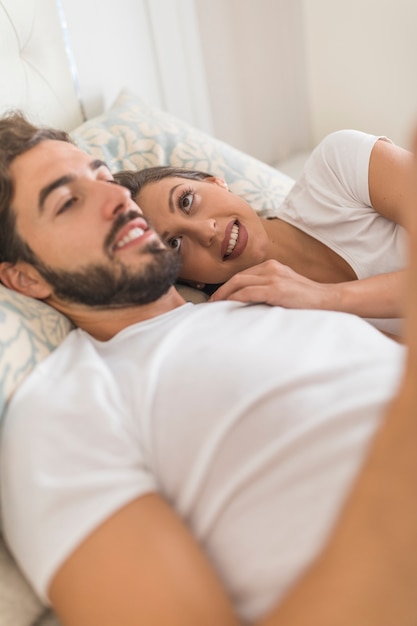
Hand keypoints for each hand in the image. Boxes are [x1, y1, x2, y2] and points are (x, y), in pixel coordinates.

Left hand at [209, 259, 334, 308]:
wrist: (328, 300)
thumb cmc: (307, 299)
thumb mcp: (286, 287)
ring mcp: (274, 277)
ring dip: (223, 295)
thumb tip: (250, 300)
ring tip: (214, 306)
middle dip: (221, 290)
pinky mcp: (276, 289)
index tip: (219, 297)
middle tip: (211, 303)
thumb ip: (269, 288)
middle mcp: (271, 268)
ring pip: (239, 283)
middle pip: (237, 277)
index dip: (228, 286)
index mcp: (273, 266)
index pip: (244, 275)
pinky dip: (234, 299)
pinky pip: (247, 293)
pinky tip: (227, 306)